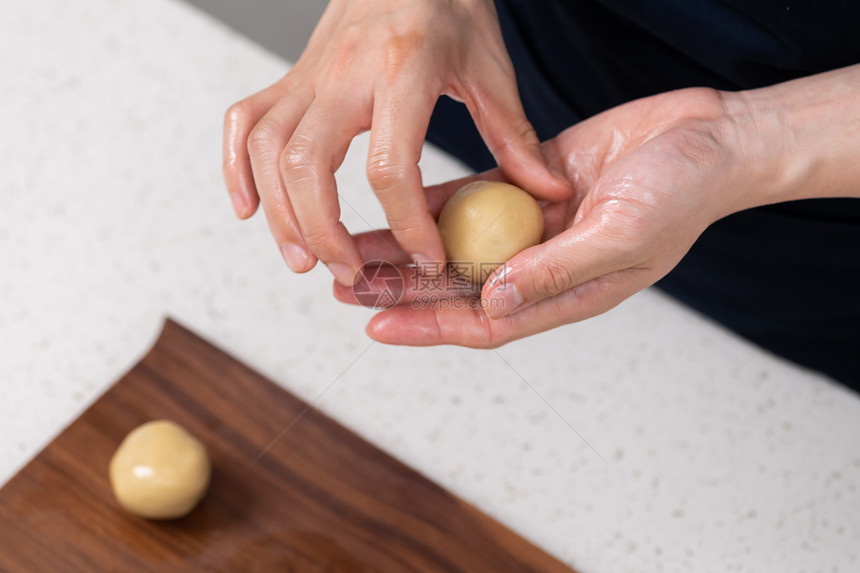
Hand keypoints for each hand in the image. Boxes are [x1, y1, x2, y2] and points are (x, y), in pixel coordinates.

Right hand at [222, 0, 569, 285]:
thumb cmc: (450, 7)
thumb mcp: (491, 67)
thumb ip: (514, 136)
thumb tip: (544, 192)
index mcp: (402, 70)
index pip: (389, 166)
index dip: (407, 224)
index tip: (428, 257)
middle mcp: (343, 72)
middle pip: (306, 164)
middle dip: (321, 230)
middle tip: (345, 271)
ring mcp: (308, 74)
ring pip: (265, 148)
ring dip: (277, 212)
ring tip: (302, 259)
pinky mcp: (290, 78)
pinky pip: (241, 122)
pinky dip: (235, 168)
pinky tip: (248, 208)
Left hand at [334, 87, 766, 344]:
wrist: (708, 137)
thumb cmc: (682, 193)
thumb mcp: (622, 236)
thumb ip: (558, 270)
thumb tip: (496, 299)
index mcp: (565, 293)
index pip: (484, 321)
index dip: (429, 328)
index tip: (378, 327)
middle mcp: (541, 265)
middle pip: (456, 288)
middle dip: (401, 292)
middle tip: (346, 289)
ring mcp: (533, 226)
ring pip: (454, 245)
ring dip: (407, 250)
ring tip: (356, 252)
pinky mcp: (528, 186)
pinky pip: (472, 199)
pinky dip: (435, 206)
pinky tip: (395, 206)